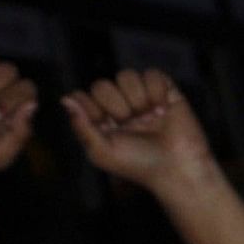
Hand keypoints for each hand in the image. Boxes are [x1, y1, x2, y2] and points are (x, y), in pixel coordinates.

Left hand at [61, 69, 214, 194]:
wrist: (178, 169)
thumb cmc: (139, 165)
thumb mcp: (101, 151)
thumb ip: (81, 124)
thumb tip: (65, 98)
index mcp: (103, 121)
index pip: (84, 96)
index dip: (91, 107)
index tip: (104, 125)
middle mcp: (121, 107)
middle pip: (103, 84)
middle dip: (114, 104)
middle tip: (129, 121)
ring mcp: (143, 98)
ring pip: (127, 75)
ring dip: (136, 97)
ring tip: (149, 116)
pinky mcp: (166, 92)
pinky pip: (152, 74)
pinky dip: (156, 90)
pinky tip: (163, 109)